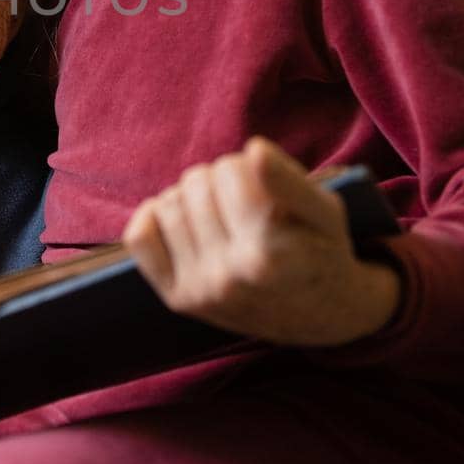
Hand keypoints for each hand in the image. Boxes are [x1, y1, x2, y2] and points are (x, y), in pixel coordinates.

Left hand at [123, 136, 400, 346]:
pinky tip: (185, 220)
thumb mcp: (325, 213)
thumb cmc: (322, 250)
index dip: (248, 166)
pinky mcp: (178, 299)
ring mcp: (199, 292)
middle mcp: (227, 279)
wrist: (320, 313)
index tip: (265, 182)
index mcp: (266, 255)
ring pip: (169, 204)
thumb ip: (290, 181)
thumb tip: (253, 149)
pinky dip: (154, 217)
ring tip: (222, 211)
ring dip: (192, 196)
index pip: (230, 172)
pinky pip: (139, 237)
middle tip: (246, 199)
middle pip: (196, 184)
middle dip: (220, 180)